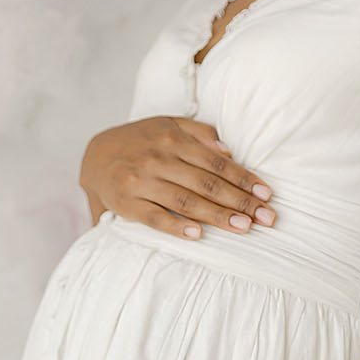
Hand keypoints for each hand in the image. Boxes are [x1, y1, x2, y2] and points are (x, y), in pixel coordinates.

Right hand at [78, 116, 276, 239]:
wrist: (93, 156)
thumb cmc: (139, 141)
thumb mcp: (167, 125)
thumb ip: (199, 133)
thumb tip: (229, 150)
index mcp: (172, 140)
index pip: (216, 162)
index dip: (244, 179)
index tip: (266, 194)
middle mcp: (158, 160)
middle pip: (206, 184)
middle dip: (240, 201)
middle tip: (266, 218)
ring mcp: (141, 182)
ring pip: (185, 201)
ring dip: (218, 216)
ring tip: (243, 227)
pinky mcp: (127, 204)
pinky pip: (155, 217)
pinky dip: (176, 227)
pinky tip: (199, 234)